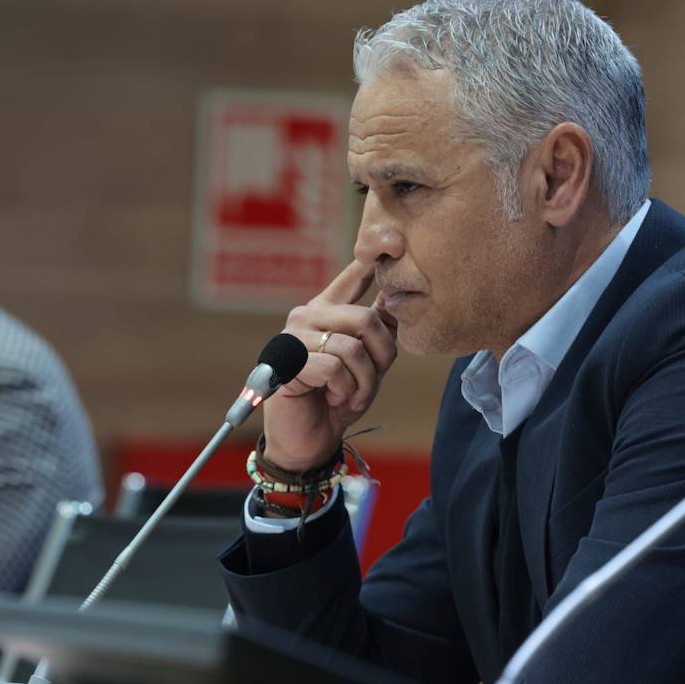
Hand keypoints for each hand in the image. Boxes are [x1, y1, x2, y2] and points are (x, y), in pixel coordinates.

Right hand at [262, 260, 397, 471]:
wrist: (308, 440)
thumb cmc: (336, 399)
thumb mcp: (367, 363)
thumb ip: (376, 332)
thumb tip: (396, 297)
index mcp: (328, 310)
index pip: (353, 276)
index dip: (372, 260)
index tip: (394, 242)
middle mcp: (308, 316)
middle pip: (365, 319)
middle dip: (381, 357)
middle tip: (372, 382)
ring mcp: (294, 337)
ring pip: (352, 347)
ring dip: (363, 382)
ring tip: (351, 395)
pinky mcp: (288, 361)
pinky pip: (335, 368)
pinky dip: (344, 390)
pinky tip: (334, 399)